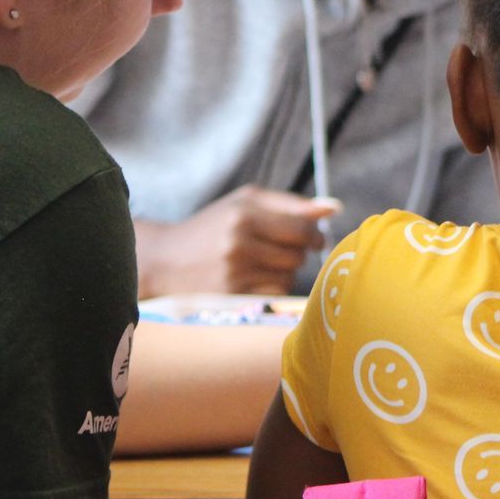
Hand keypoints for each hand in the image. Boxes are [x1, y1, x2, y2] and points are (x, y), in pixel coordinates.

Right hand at [137, 185, 341, 296]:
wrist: (165, 260)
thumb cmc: (212, 226)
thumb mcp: (244, 203)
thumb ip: (289, 204)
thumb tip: (334, 208)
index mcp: (244, 213)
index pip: (302, 226)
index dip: (314, 233)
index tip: (313, 236)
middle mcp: (239, 241)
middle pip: (299, 252)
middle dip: (300, 251)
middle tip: (285, 249)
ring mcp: (235, 271)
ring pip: (290, 274)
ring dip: (287, 269)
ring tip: (266, 263)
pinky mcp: (233, 295)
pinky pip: (276, 293)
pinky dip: (275, 286)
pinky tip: (258, 279)